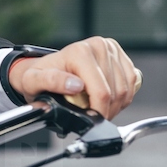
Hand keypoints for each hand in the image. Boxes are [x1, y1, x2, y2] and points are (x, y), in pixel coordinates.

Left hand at [7, 37, 139, 119]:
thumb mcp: (33, 81)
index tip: (90, 120)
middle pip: (116, 93)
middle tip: (91, 115)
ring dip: (115, 105)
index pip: (101, 92)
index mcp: (80, 52)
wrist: (45, 68)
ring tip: (96, 106)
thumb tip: (75, 85)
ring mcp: (111, 49)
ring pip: (126, 90)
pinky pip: (133, 83)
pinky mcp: (120, 55)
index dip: (98, 113)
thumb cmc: (39, 76)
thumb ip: (51, 81)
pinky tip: (107, 97)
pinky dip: (122, 96)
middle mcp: (98, 46)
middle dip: (106, 111)